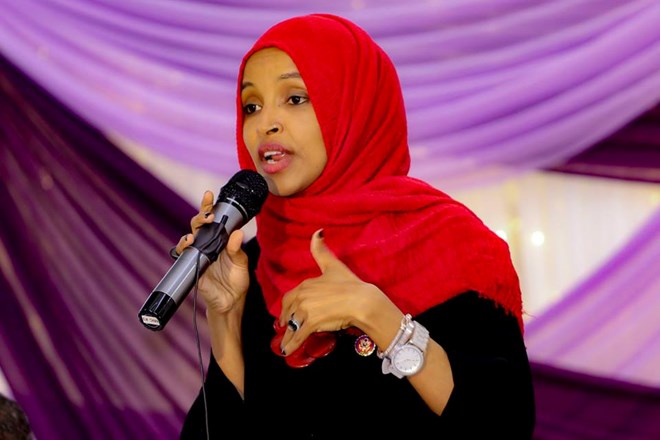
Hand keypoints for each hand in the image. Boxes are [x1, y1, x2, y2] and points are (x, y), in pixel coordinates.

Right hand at [174, 190, 249, 313]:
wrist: (230, 303)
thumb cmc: (236, 281)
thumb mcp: (241, 264)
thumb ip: (237, 250)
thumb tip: (238, 233)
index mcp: (220, 241)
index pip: (213, 220)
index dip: (208, 207)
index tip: (208, 195)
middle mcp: (208, 245)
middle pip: (199, 225)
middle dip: (201, 215)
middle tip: (208, 214)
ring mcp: (199, 255)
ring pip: (189, 237)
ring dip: (192, 231)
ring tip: (199, 229)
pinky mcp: (192, 266)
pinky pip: (183, 254)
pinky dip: (183, 247)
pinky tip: (189, 243)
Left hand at [278, 229, 384, 355]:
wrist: (362, 301)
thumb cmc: (350, 284)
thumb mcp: (333, 266)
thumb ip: (322, 251)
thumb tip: (317, 232)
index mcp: (305, 285)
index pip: (290, 298)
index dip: (287, 307)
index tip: (286, 314)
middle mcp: (302, 297)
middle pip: (289, 312)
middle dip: (286, 321)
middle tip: (285, 329)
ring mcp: (305, 311)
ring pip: (293, 325)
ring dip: (288, 336)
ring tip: (285, 345)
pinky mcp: (311, 324)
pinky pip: (298, 336)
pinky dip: (292, 344)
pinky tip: (288, 351)